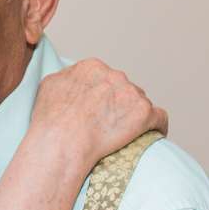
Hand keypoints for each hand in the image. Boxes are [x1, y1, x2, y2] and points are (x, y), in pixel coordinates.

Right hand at [31, 58, 167, 170]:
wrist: (62, 142)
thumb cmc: (51, 120)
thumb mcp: (49, 86)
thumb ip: (66, 78)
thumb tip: (73, 79)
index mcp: (92, 67)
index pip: (105, 77)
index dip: (102, 94)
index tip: (98, 108)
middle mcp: (114, 75)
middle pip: (123, 88)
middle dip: (119, 103)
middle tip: (108, 123)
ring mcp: (131, 93)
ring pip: (139, 102)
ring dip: (133, 115)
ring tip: (124, 133)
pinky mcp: (144, 113)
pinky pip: (159, 118)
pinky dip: (156, 126)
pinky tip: (151, 134)